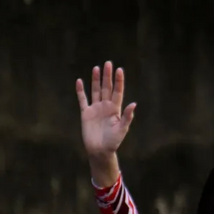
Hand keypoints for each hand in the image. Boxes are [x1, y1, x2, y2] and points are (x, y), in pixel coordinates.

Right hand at [76, 61, 135, 184]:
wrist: (100, 150)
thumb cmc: (114, 141)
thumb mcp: (122, 129)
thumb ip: (127, 116)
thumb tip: (133, 104)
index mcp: (116, 109)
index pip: (118, 91)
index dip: (119, 81)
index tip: (119, 69)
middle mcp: (106, 106)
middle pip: (106, 88)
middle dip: (107, 76)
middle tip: (108, 63)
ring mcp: (95, 108)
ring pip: (95, 91)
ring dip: (96, 80)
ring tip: (97, 68)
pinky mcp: (85, 113)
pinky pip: (82, 99)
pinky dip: (80, 91)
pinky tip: (80, 81)